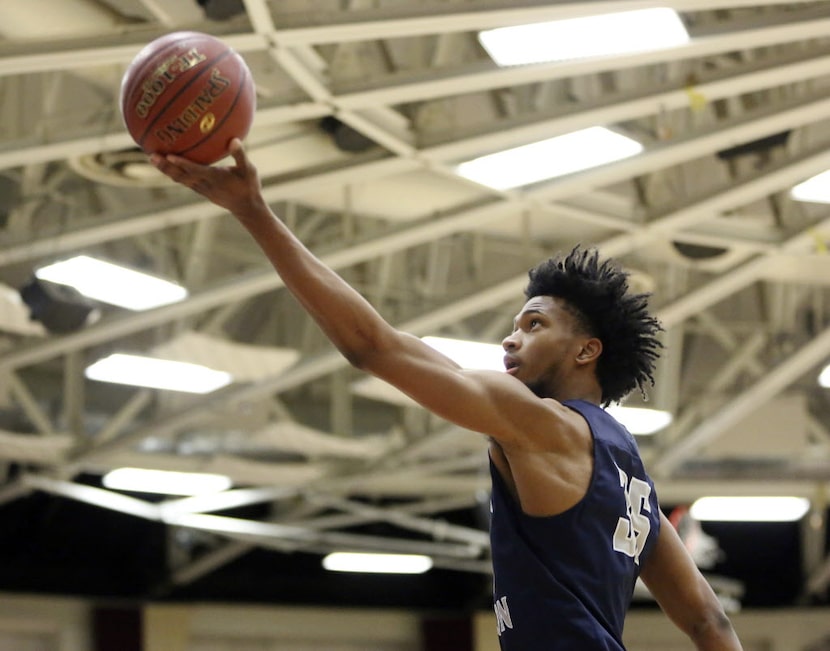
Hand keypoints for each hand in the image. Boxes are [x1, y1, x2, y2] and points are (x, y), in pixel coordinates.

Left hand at [150, 139, 266, 218]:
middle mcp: (204, 184)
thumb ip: (240, 155)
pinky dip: (174, 173)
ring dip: (166, 170)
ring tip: (153, 159)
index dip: (181, 163)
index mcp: (215, 177)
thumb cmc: (249, 187)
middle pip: (180, 175)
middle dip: (165, 166)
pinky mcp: (201, 191)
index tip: (168, 155)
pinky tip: (168, 165)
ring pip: (179, 179)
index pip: (194, 170)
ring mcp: (201, 189)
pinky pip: (184, 181)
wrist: (247, 207)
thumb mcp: (249, 170)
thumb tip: (234, 139)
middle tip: (151, 156)